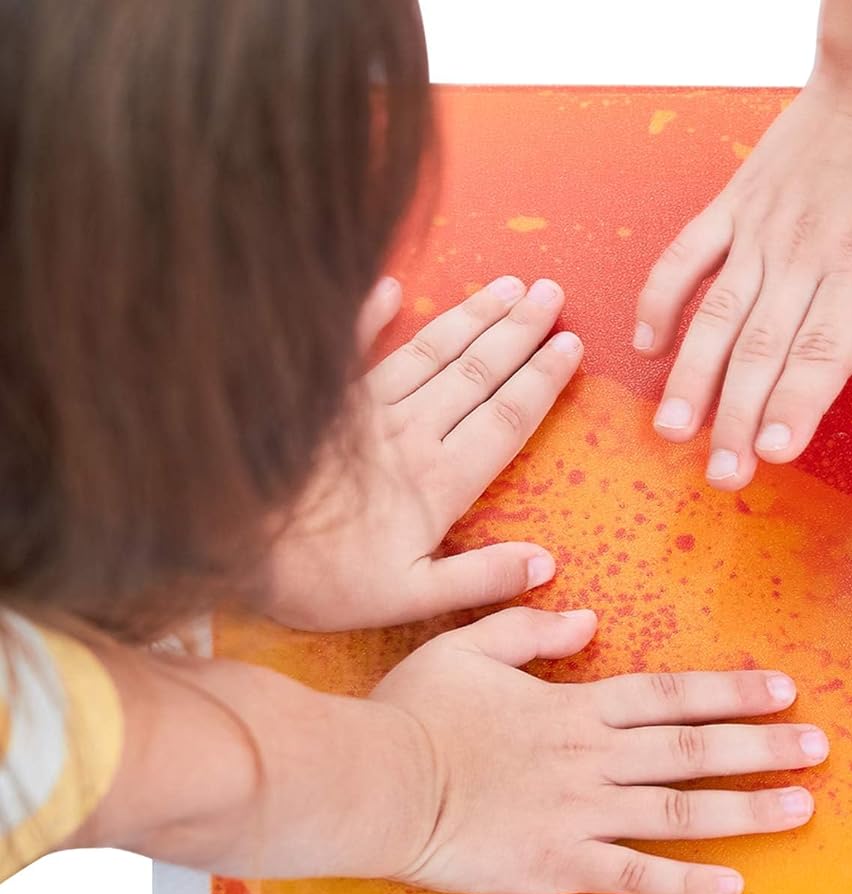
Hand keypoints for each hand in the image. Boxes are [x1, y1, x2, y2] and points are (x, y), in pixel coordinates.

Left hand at [264, 275, 581, 629]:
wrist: (230, 547)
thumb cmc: (321, 583)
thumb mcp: (410, 599)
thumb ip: (480, 579)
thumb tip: (546, 563)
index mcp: (439, 482)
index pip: (505, 420)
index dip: (542, 382)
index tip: (572, 344)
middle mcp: (409, 434)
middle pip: (476, 373)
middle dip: (519, 332)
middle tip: (553, 292)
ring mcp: (363, 412)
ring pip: (431, 353)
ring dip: (473, 317)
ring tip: (511, 286)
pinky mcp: (320, 402)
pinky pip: (351, 347)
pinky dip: (370, 313)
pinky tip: (393, 286)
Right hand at [372, 607, 827, 893]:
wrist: (375, 782)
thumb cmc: (414, 714)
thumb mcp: (468, 646)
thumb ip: (529, 627)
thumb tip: (585, 615)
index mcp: (575, 706)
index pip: (671, 695)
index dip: (732, 691)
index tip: (781, 690)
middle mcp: (593, 758)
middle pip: (694, 749)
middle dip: (763, 747)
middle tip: (818, 747)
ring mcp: (582, 812)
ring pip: (683, 810)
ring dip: (747, 809)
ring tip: (802, 808)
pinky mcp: (560, 863)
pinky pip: (637, 873)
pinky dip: (688, 882)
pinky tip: (734, 886)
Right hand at [634, 68, 851, 489]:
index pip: (822, 352)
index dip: (794, 405)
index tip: (773, 452)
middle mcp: (802, 253)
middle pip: (761, 350)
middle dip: (737, 419)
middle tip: (723, 475)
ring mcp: (760, 230)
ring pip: (715, 314)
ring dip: (691, 377)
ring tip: (672, 430)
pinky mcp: (735, 206)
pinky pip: (685, 254)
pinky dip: (660, 299)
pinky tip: (646, 348)